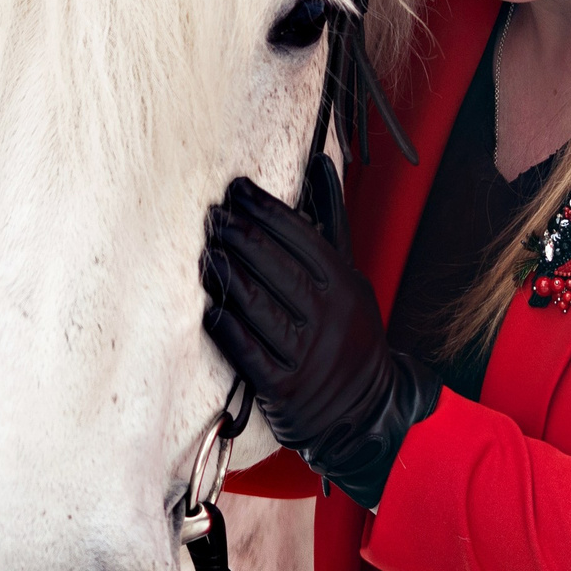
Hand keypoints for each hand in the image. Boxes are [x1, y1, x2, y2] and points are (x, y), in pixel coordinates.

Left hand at [200, 158, 439, 507]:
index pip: (301, 236)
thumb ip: (329, 221)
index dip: (265, 209)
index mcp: (345, 284)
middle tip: (213, 216)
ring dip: (226, 275)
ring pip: (257, 305)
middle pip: (275, 266)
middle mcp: (329, 316)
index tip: (237, 189)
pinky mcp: (283, 387)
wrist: (364, 409)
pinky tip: (210, 306)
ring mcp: (307, 354)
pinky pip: (247, 351)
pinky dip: (226, 326)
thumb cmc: (348, 330)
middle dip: (240, 236)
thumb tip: (318, 161)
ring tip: (205, 252)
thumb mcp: (349, 276)